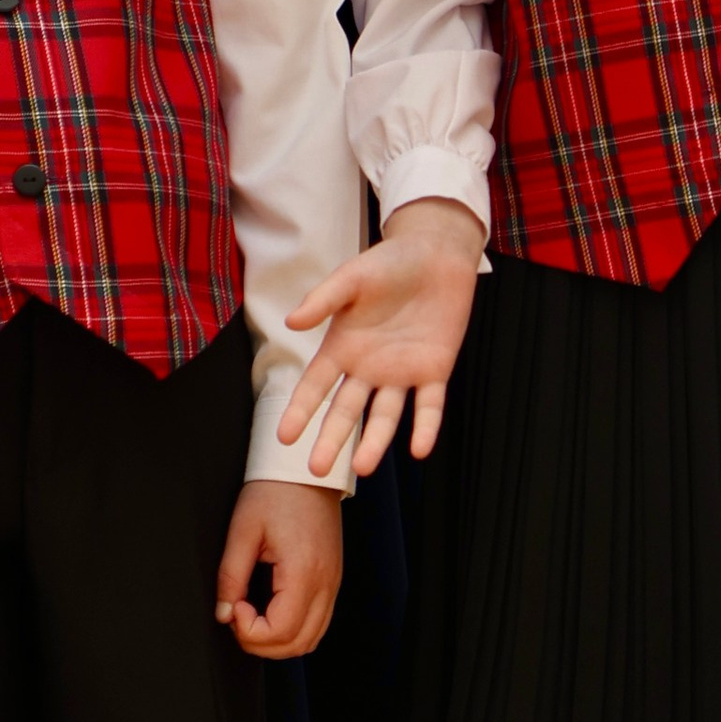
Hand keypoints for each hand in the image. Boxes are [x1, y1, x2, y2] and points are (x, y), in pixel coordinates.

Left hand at [216, 479, 343, 657]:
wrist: (305, 472)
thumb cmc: (274, 494)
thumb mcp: (242, 531)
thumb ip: (230, 577)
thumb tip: (224, 614)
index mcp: (303, 571)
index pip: (280, 631)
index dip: (249, 631)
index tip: (234, 607)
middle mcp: (325, 582)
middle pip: (297, 644)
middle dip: (261, 643)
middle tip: (238, 617)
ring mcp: (333, 583)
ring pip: (311, 639)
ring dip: (278, 641)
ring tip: (253, 617)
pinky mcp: (333, 580)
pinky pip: (318, 622)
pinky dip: (294, 630)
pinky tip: (272, 612)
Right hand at [281, 198, 487, 479]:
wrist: (436, 253)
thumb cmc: (389, 263)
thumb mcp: (351, 277)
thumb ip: (323, 300)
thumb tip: (292, 321)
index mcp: (342, 347)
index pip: (316, 387)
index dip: (300, 411)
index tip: (284, 437)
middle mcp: (368, 367)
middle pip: (346, 411)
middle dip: (331, 439)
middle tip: (316, 469)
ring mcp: (402, 372)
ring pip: (385, 415)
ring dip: (375, 441)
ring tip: (363, 468)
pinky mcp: (434, 370)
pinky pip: (429, 405)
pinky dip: (425, 426)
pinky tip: (418, 449)